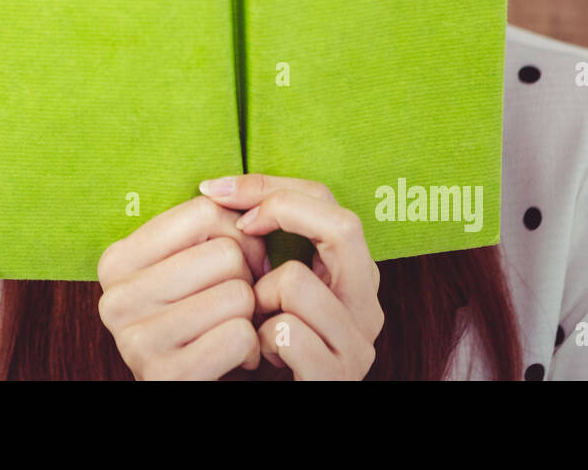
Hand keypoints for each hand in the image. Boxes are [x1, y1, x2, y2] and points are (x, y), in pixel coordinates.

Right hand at [97, 194, 268, 379]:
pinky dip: (252, 348)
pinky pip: (240, 336)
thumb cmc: (198, 319)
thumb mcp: (187, 266)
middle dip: (248, 279)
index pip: (204, 212)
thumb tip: (250, 199)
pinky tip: (234, 358)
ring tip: (231, 329)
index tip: (240, 262)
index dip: (240, 235)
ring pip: (238, 295)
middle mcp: (115, 299)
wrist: (185, 384)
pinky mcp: (165, 376)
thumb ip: (209, 227)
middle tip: (236, 303)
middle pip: (225, 254)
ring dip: (251, 316)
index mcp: (116, 260)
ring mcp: (135, 340)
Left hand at [199, 173, 384, 379]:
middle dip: (281, 214)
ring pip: (296, 281)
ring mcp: (359, 344)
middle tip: (241, 228)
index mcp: (355, 274)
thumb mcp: (272, 288)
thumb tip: (218, 191)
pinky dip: (261, 340)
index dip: (271, 185)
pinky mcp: (337, 376)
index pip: (327, 199)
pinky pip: (285, 333)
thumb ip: (269, 244)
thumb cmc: (268, 342)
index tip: (219, 190)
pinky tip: (264, 354)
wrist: (288, 402)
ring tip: (259, 320)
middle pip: (342, 226)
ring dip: (261, 298)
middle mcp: (369, 305)